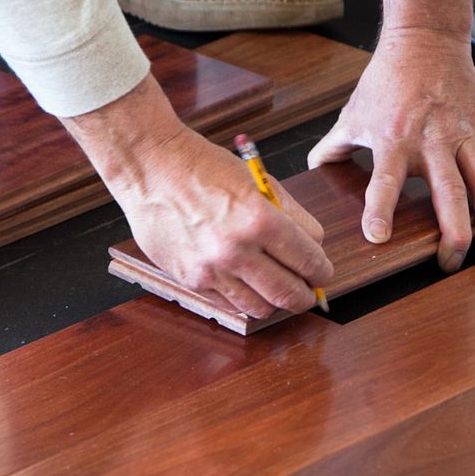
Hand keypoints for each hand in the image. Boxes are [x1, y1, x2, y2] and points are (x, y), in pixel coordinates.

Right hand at [66, 74, 330, 318]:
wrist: (152, 167)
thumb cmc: (205, 168)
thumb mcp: (259, 182)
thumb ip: (292, 216)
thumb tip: (314, 247)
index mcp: (259, 219)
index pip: (310, 261)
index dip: (322, 271)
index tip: (322, 273)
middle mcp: (236, 250)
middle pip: (290, 294)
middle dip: (307, 296)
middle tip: (309, 291)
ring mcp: (211, 269)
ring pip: (262, 307)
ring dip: (275, 301)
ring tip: (276, 288)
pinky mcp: (191, 279)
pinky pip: (230, 303)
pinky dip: (244, 297)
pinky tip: (246, 282)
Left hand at [307, 26, 474, 271]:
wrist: (426, 39)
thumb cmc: (386, 81)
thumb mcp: (352, 114)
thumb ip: (331, 148)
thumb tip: (311, 173)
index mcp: (395, 139)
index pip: (385, 179)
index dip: (381, 208)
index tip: (379, 237)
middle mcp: (434, 140)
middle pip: (449, 193)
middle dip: (453, 233)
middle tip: (450, 264)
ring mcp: (467, 136)